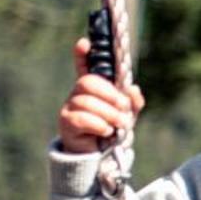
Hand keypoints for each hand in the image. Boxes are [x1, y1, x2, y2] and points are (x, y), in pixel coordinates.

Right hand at [57, 38, 144, 152]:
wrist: (99, 156)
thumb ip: (133, 102)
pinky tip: (106, 132)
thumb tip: (133, 89)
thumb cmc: (112, 130)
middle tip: (123, 108)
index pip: (85, 67)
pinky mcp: (66, 122)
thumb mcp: (128, 115)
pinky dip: (100, 125)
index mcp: (93, 89)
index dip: (82, 55)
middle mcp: (78, 94)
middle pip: (88, 82)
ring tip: (118, 125)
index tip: (84, 43)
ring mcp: (69, 107)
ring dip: (109, 114)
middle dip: (110, 94)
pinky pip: (82, 118)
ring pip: (87, 102)